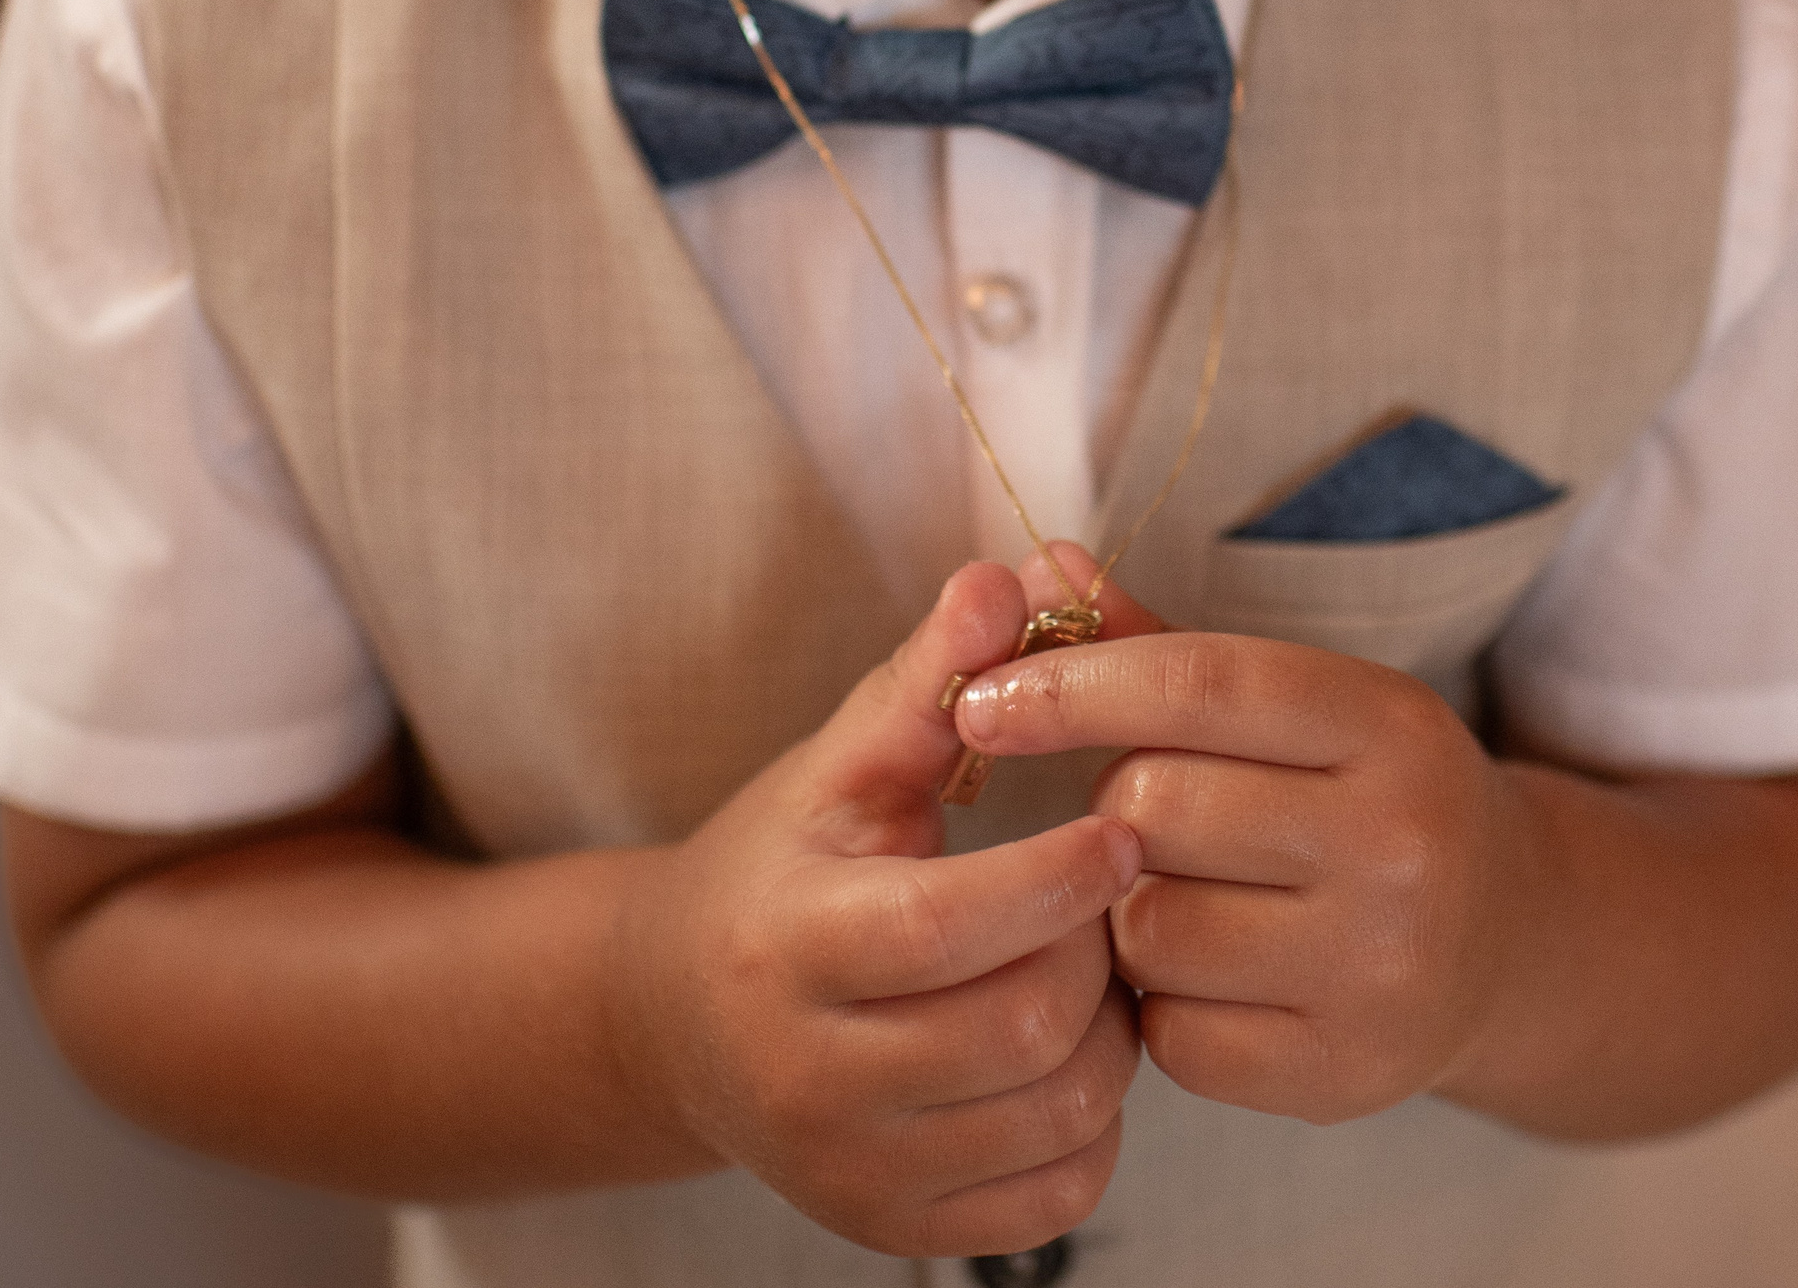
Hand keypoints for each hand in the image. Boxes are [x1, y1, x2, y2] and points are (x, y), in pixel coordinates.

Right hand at [607, 562, 1150, 1256]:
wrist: (676, 1023)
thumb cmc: (779, 871)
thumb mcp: (838, 767)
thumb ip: (929, 678)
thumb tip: (1012, 575)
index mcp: (794, 948)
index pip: (954, 925)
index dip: (1060, 877)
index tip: (1121, 826)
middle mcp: (811, 1082)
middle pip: (1024, 1030)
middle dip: (1093, 955)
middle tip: (1102, 904)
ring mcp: (854, 1173)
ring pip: (1060, 1117)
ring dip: (1108, 1037)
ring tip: (1083, 970)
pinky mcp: (896, 1230)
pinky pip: (1059, 1195)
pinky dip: (1093, 1124)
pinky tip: (1060, 1054)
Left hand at [951, 575, 1531, 1125]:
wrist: (1506, 941)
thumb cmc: (1360, 798)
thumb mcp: (1297, 705)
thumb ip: (1157, 646)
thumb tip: (1035, 565)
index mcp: (1391, 726)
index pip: (1196, 685)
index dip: (1069, 686)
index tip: (979, 701)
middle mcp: (1402, 844)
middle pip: (1154, 808)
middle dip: (1114, 806)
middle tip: (1146, 815)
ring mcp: (1379, 968)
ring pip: (1149, 928)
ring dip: (1126, 911)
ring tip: (1183, 895)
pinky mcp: (1343, 1071)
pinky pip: (1172, 1033)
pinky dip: (1161, 1004)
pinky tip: (1210, 975)